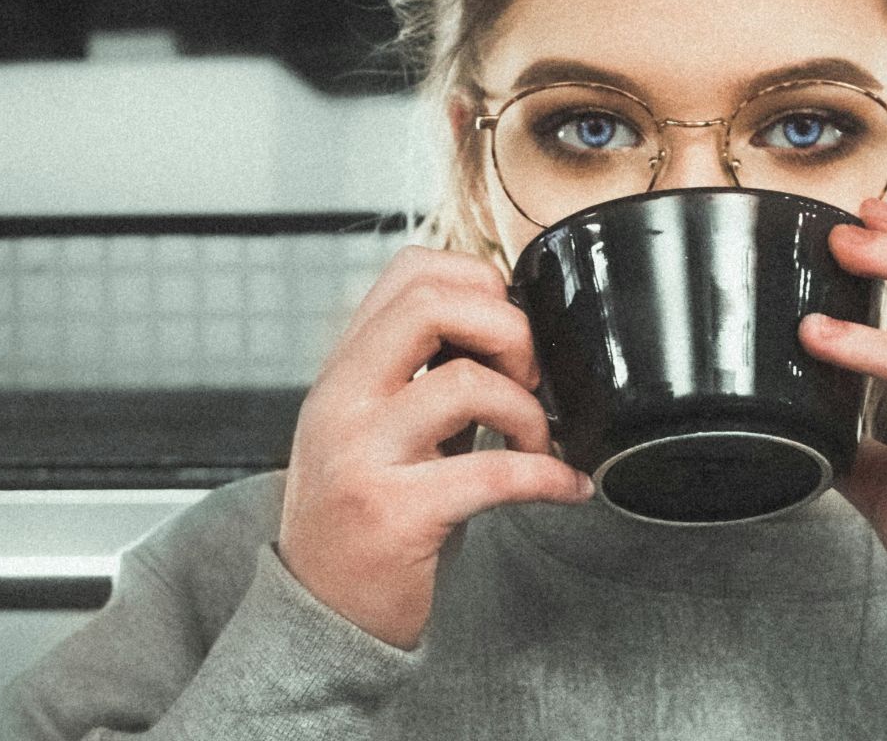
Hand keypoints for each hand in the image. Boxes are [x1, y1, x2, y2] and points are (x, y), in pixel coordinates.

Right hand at [278, 246, 593, 648]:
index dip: (481, 283)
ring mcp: (361, 455)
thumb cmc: (367, 516)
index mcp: (344, 369)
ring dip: (528, 412)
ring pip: (465, 382)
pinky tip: (566, 487)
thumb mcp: (381, 426)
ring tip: (538, 444)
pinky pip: (493, 473)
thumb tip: (514, 327)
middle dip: (510, 330)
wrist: (320, 615)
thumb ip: (425, 373)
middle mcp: (342, 400)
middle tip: (532, 379)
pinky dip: (549, 476)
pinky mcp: (393, 514)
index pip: (410, 271)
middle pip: (432, 304)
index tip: (510, 334)